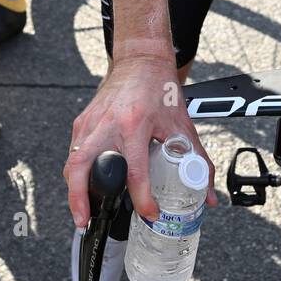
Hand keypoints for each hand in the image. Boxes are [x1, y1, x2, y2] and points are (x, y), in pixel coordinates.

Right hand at [64, 53, 218, 227]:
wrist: (142, 59)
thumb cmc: (161, 89)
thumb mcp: (182, 124)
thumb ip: (198, 160)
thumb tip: (207, 196)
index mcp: (134, 125)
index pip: (134, 172)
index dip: (142, 200)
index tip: (150, 214)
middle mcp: (107, 124)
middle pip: (81, 167)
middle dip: (79, 199)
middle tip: (84, 221)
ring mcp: (91, 122)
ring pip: (72, 161)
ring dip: (74, 189)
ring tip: (82, 211)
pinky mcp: (83, 120)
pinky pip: (74, 151)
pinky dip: (76, 171)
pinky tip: (84, 185)